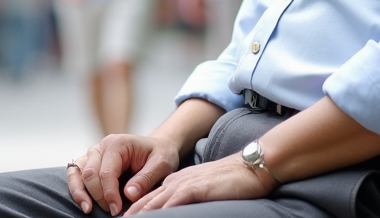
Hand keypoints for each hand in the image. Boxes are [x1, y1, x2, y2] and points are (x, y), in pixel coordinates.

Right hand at [66, 134, 180, 215]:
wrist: (157, 148)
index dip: (109, 194)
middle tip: (112, 212)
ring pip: (77, 173)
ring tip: (88, 210)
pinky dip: (77, 189)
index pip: (106, 172)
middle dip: (98, 196)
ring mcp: (94, 154)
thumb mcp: (161, 164)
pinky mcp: (90, 162)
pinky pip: (76, 174)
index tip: (117, 210)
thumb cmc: (159, 154)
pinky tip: (85, 203)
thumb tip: (128, 195)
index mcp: (118, 143)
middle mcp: (101, 147)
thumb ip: (145, 178)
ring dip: (80, 193)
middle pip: (89, 174)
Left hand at [124, 154, 276, 213]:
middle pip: (146, 201)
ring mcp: (184, 184)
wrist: (249, 167)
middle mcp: (175, 182)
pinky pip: (174, 202)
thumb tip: (174, 213)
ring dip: (141, 215)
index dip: (134, 212)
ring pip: (155, 202)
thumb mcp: (202, 191)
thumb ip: (186, 200)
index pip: (148, 200)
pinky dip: (162, 212)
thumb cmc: (229, 182)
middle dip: (131, 215)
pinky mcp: (196, 188)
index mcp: (175, 182)